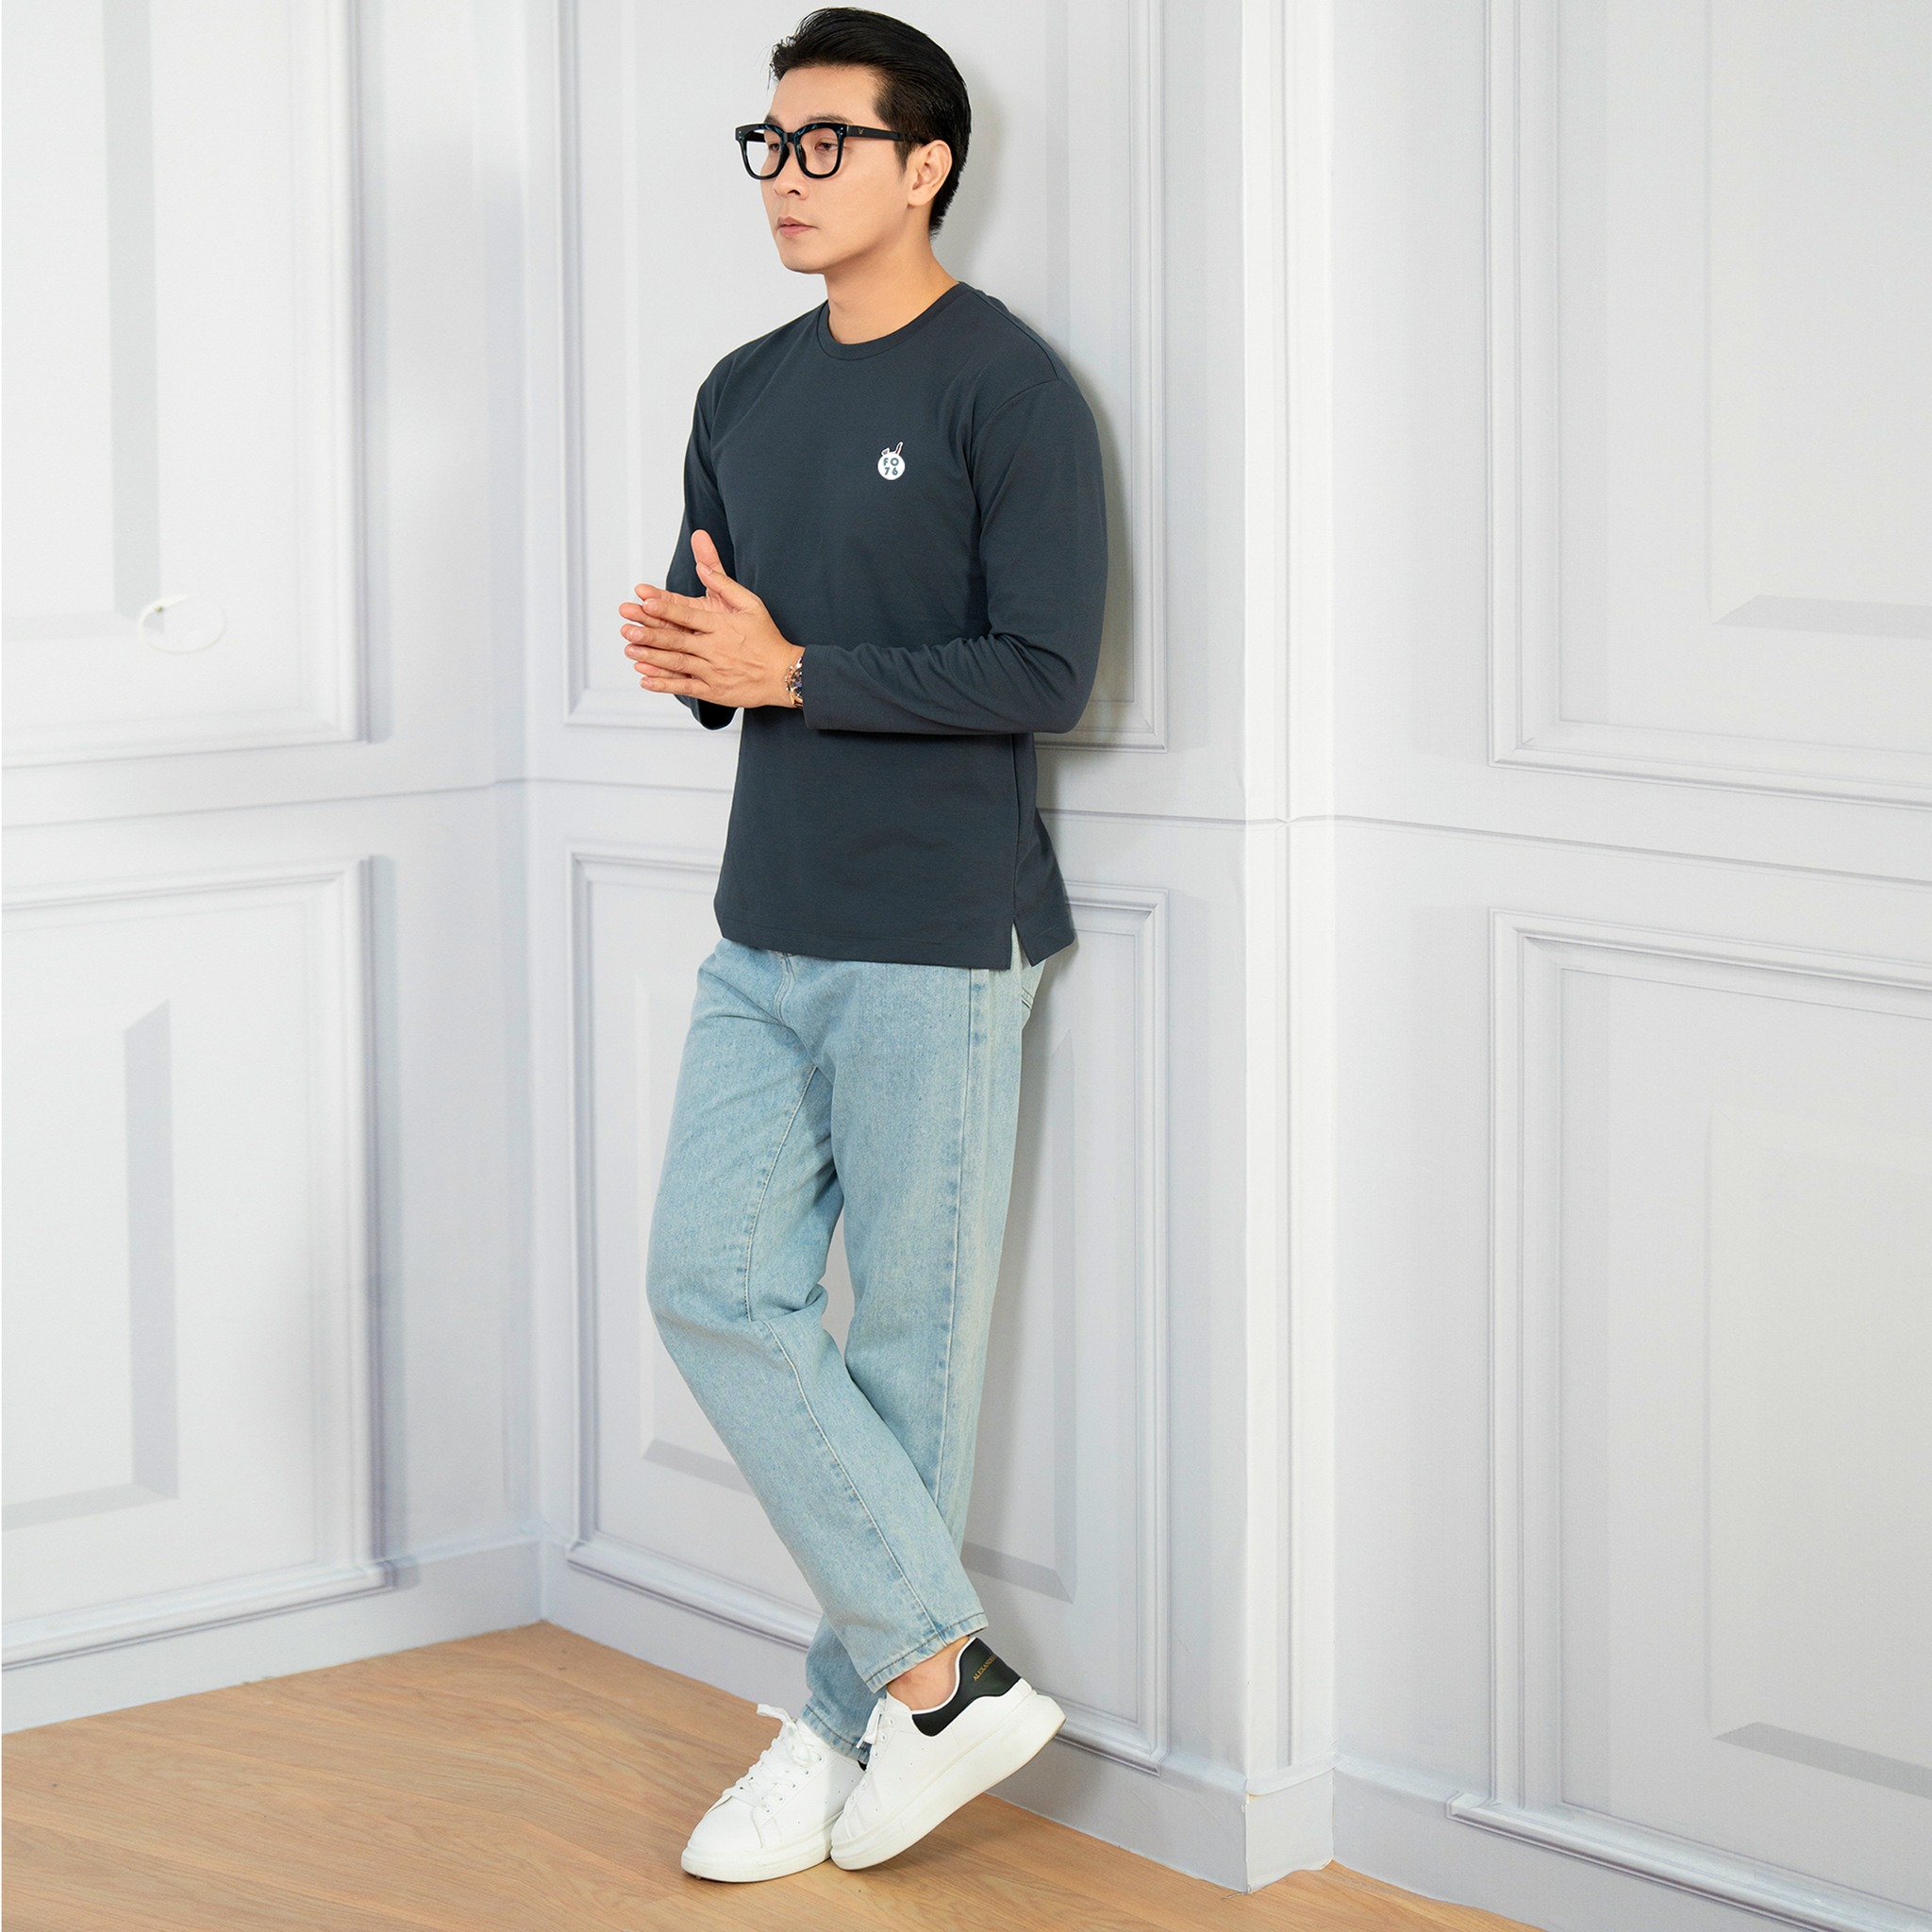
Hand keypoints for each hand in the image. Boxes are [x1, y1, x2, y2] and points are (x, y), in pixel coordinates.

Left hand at [618, 530, 801, 708]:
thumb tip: (703, 567)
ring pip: (677, 663)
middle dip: (650, 633)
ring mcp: (713, 671)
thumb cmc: (767, 638)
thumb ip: (724, 584)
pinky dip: (664, 685)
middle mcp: (715, 648)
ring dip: (651, 657)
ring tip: (629, 649)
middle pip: (677, 639)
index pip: (688, 615)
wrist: (784, 674)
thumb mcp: (751, 604)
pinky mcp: (713, 690)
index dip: (665, 609)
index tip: (645, 602)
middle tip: (627, 627)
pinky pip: (685, 687)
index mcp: (721, 626)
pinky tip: (645, 679)